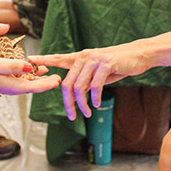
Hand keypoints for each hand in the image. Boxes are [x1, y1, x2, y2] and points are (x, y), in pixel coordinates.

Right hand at [0, 48, 59, 96]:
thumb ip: (13, 67)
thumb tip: (31, 70)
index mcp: (4, 84)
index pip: (30, 87)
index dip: (45, 84)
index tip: (58, 80)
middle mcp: (0, 86)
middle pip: (25, 86)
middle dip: (40, 81)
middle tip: (55, 76)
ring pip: (17, 82)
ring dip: (30, 77)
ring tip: (42, 71)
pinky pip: (9, 79)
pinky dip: (19, 74)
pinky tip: (20, 69)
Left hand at [29, 41, 149, 119]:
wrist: (139, 55)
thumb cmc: (118, 64)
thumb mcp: (99, 72)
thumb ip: (86, 79)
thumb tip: (76, 94)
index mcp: (80, 57)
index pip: (58, 58)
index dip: (44, 59)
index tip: (30, 60)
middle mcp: (85, 56)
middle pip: (67, 82)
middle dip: (67, 102)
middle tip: (71, 116)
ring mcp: (95, 59)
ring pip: (79, 86)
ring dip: (81, 103)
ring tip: (87, 113)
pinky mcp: (106, 63)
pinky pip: (95, 85)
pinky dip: (94, 97)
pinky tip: (96, 104)